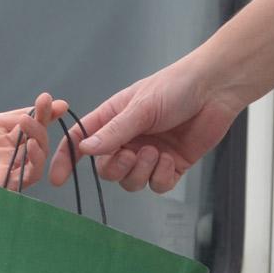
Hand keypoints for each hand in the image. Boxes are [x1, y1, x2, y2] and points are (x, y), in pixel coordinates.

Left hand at [0, 57, 67, 190]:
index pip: (19, 118)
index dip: (38, 110)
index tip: (52, 100)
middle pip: (32, 132)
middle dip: (44, 117)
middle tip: (48, 102)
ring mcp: (3, 168)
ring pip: (35, 153)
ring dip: (39, 136)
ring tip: (28, 122)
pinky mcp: (3, 187)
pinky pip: (28, 175)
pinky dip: (34, 161)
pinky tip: (30, 146)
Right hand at [50, 56, 246, 193]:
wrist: (216, 89)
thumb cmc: (177, 86)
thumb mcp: (140, 107)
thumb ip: (113, 132)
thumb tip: (85, 150)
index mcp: (113, 120)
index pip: (81, 143)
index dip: (66, 161)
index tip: (57, 179)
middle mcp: (128, 139)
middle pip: (106, 170)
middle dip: (117, 167)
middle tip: (132, 153)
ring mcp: (149, 154)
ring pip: (131, 182)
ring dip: (142, 171)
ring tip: (158, 151)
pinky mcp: (171, 165)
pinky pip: (156, 185)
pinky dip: (162, 176)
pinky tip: (171, 159)